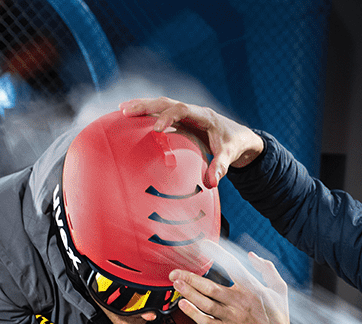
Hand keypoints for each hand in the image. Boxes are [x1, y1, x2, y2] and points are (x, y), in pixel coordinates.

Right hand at [119, 97, 264, 187]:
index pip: (183, 110)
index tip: (156, 129)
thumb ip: (220, 168)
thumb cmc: (234, 145)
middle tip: (126, 111)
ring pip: (161, 105)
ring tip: (121, 111)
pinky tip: (131, 118)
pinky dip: (146, 115)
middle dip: (146, 105)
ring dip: (142, 106)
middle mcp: (193, 111)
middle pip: (166, 102)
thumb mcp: (230, 156)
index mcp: (204, 116)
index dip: (168, 117)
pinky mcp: (181, 121)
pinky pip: (161, 114)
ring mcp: (186, 115)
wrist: (240, 137)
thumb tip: (211, 183)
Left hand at [170, 243, 298, 323]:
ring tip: (176, 284)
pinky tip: (182, 305)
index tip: (205, 245)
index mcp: (252, 288)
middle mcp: (239, 302)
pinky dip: (192, 313)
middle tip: (176, 272)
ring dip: (188, 293)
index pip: (232, 266)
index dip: (218, 253)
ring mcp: (230, 316)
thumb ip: (267, 268)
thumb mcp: (279, 288)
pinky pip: (205, 320)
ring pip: (205, 303)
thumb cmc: (278, 317)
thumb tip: (251, 256)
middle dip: (191, 278)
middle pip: (210, 287)